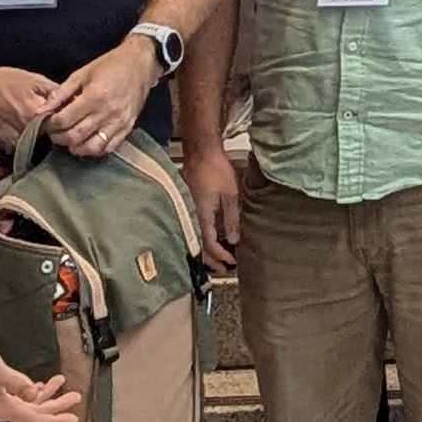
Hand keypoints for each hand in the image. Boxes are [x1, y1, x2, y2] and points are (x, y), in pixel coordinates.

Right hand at [0, 61, 59, 153]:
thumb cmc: (3, 81)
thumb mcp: (34, 79)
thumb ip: (55, 92)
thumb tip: (73, 101)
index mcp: (35, 115)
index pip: (60, 126)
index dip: (65, 122)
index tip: (68, 118)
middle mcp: (25, 133)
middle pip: (48, 138)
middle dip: (53, 131)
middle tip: (53, 122)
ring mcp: (12, 142)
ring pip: (34, 144)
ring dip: (37, 138)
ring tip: (35, 125)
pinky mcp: (2, 146)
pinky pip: (19, 146)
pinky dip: (23, 140)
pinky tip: (20, 129)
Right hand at [0, 341, 82, 421]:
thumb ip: (16, 381)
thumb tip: (34, 393)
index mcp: (0, 407)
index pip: (34, 420)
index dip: (56, 420)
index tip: (74, 418)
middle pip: (33, 414)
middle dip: (56, 406)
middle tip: (76, 396)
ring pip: (26, 407)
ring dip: (44, 397)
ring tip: (60, 381)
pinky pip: (16, 401)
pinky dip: (30, 394)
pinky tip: (39, 385)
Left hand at [43, 39, 151, 159]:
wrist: (140, 63)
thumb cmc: (109, 65)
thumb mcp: (82, 73)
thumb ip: (61, 92)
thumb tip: (42, 110)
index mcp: (94, 96)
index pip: (65, 120)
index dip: (50, 125)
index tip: (46, 122)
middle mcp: (107, 112)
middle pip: (75, 136)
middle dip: (59, 138)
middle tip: (53, 133)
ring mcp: (119, 122)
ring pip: (91, 147)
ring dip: (75, 147)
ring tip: (69, 140)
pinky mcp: (128, 128)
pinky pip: (109, 148)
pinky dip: (94, 150)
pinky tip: (86, 143)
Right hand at [181, 140, 243, 269]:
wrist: (200, 151)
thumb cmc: (215, 170)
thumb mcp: (229, 194)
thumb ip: (231, 218)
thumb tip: (233, 240)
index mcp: (202, 217)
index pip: (209, 245)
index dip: (220, 257)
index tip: (231, 264)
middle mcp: (192, 217)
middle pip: (199, 245)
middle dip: (211, 260)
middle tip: (224, 270)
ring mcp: (188, 211)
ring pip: (196, 237)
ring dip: (207, 250)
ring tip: (219, 259)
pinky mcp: (189, 204)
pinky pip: (195, 227)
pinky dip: (203, 237)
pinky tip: (211, 238)